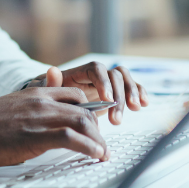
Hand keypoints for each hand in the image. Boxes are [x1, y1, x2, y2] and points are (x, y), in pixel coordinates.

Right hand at [0, 87, 108, 167]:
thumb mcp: (16, 101)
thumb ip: (36, 96)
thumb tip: (50, 87)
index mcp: (37, 92)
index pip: (75, 95)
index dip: (89, 111)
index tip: (93, 126)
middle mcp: (42, 101)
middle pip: (84, 109)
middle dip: (98, 129)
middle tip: (101, 144)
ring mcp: (40, 117)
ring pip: (82, 121)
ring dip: (98, 140)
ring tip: (103, 153)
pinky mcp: (37, 136)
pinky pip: (71, 138)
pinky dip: (88, 147)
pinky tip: (95, 155)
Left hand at [28, 63, 147, 125]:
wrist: (51, 104)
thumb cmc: (47, 97)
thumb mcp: (43, 93)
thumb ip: (49, 84)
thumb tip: (53, 71)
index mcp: (80, 72)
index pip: (96, 68)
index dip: (103, 82)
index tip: (106, 99)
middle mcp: (95, 75)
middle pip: (113, 75)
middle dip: (119, 95)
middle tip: (116, 119)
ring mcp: (106, 83)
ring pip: (125, 79)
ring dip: (132, 92)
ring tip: (135, 109)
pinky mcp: (115, 93)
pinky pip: (131, 87)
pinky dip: (140, 92)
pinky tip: (144, 103)